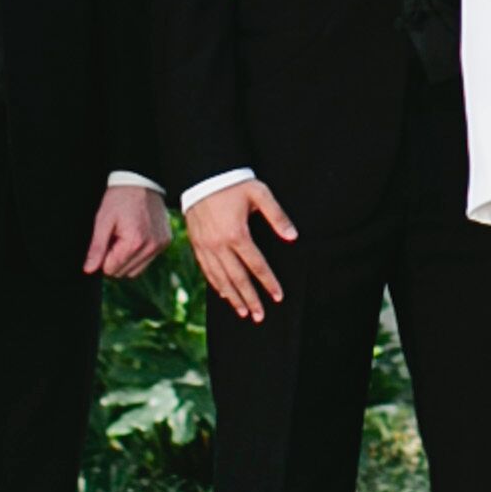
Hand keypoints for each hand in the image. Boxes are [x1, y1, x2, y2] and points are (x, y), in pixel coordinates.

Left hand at [86, 175, 166, 282]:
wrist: (141, 181)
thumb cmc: (120, 198)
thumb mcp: (103, 220)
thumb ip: (96, 247)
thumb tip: (89, 269)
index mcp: (134, 243)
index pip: (111, 269)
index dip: (104, 256)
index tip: (107, 239)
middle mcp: (151, 247)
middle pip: (124, 272)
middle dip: (115, 259)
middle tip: (115, 236)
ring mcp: (160, 245)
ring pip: (136, 270)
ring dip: (127, 259)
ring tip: (125, 236)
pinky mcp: (165, 242)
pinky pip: (148, 260)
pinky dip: (139, 253)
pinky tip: (136, 236)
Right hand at [180, 176, 293, 317]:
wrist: (202, 175)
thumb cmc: (234, 183)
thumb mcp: (259, 194)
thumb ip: (277, 216)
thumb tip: (293, 236)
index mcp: (237, 234)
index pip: (257, 266)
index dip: (268, 282)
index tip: (278, 297)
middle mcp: (220, 245)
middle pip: (238, 278)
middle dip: (250, 299)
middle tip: (260, 316)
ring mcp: (206, 246)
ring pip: (221, 279)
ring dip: (233, 297)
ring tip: (243, 312)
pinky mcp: (197, 244)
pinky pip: (207, 271)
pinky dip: (217, 285)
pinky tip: (224, 294)